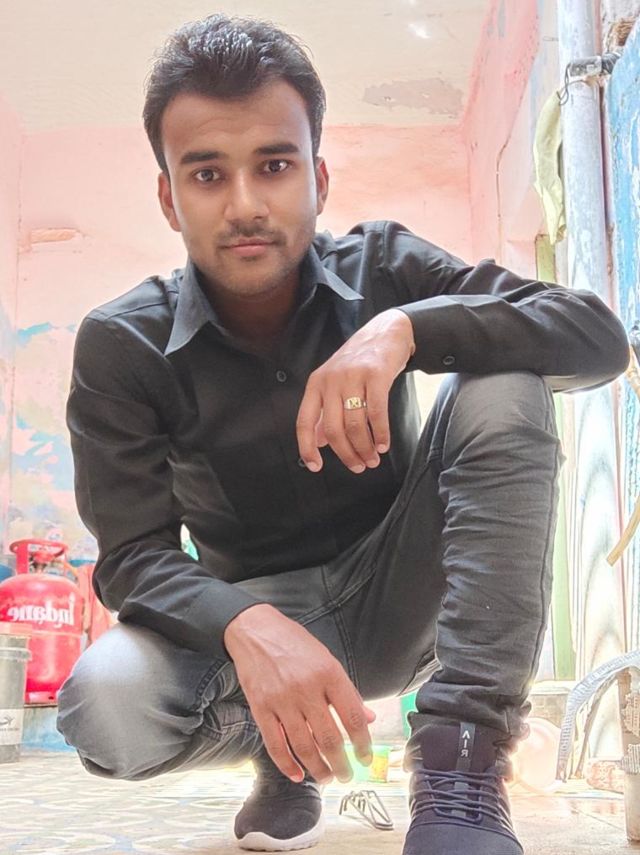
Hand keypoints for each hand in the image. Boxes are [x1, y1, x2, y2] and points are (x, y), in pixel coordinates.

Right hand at [223, 603, 375, 783]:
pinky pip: (274, 744)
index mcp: (328, 673)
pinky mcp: (260, 708)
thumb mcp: (327, 658)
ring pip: (303, 746)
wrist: (255, 630)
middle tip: (346, 775)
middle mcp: (306, 688)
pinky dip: (287, 764)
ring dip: (318, 769)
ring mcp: (282, 700)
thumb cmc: (294, 643)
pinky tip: (297, 774)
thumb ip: (347, 690)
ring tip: (327, 777)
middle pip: (329, 738)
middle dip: (342, 764)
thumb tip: (368, 718)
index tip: (365, 757)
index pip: (352, 716)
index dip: (363, 743)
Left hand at [296, 308, 414, 472]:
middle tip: (359, 466)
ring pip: (355, 425)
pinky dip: (381, 434)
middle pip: (333, 429)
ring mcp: (353, 377)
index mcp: (316, 384)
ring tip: (373, 459)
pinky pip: (376, 413)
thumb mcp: (335, 382)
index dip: (307, 447)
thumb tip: (319, 441)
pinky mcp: (376, 375)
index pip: (304, 422)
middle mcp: (331, 380)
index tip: (316, 467)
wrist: (385, 331)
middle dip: (346, 454)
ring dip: (365, 448)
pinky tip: (383, 445)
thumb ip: (326, 411)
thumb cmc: (360, 361)